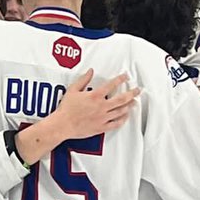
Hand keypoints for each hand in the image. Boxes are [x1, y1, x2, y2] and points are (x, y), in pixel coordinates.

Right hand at [15, 71, 139, 165]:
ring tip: (134, 102)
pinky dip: (123, 120)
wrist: (62, 125)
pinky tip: (126, 116)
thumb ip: (83, 79)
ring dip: (129, 105)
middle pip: (122, 99)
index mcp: (95, 96)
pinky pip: (116, 124)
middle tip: (138, 90)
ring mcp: (103, 118)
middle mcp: (102, 106)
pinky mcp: (101, 127)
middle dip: (132, 93)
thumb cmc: (66, 109)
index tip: (126, 76)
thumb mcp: (73, 90)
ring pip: (121, 111)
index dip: (121, 79)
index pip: (112, 85)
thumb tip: (90, 71)